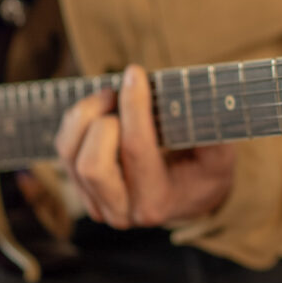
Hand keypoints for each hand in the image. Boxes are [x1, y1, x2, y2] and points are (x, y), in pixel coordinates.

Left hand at [55, 64, 235, 228]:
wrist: (187, 195)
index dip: (134, 105)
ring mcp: (97, 204)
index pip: (136, 149)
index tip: (136, 72)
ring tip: (110, 96)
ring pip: (70, 154)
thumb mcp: (218, 154)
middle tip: (119, 93)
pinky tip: (100, 109)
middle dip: (104, 119)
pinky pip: (63, 150)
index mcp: (157, 201)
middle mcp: (122, 210)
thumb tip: (194, 102)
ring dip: (85, 115)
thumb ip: (211, 132)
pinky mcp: (82, 190)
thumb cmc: (203, 169)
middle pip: (92, 164)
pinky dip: (76, 121)